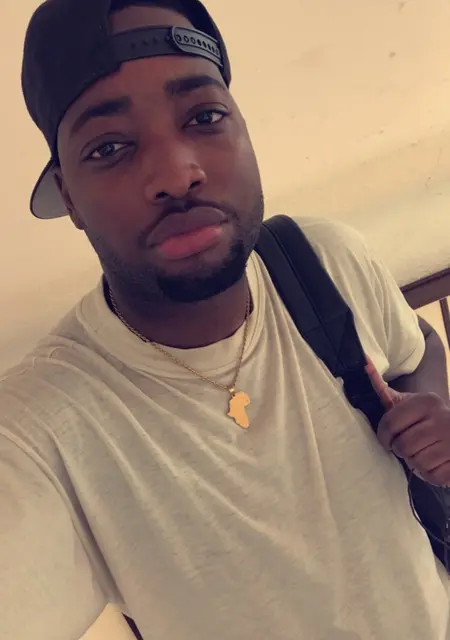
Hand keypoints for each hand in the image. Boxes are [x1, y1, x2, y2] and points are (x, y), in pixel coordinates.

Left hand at [365, 358, 449, 486]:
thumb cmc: (423, 417)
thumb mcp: (406, 401)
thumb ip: (382, 388)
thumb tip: (364, 363)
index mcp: (426, 403)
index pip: (390, 423)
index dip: (383, 436)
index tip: (386, 439)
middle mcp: (442, 419)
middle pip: (403, 446)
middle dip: (401, 449)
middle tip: (408, 445)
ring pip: (417, 463)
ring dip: (415, 462)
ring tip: (422, 451)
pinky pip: (432, 476)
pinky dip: (428, 474)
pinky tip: (433, 461)